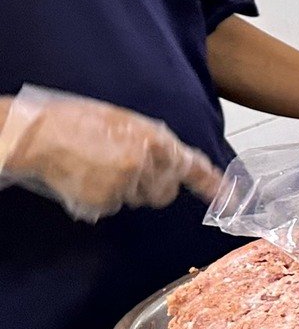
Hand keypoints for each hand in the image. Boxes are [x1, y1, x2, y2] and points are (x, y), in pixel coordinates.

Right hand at [0, 86, 221, 222]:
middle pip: (165, 192)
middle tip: (128, 168)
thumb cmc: (77, 122)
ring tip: (98, 166)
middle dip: (154, 186)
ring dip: (125, 189)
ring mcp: (124, 186)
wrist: (37, 135)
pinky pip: (110, 207)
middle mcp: (146, 165)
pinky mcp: (103, 202)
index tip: (230, 200)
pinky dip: (100, 197)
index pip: (194, 167)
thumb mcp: (125, 122)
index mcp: (155, 140)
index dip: (213, 186)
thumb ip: (153, 143)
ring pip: (136, 199)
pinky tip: (84, 177)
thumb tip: (170, 160)